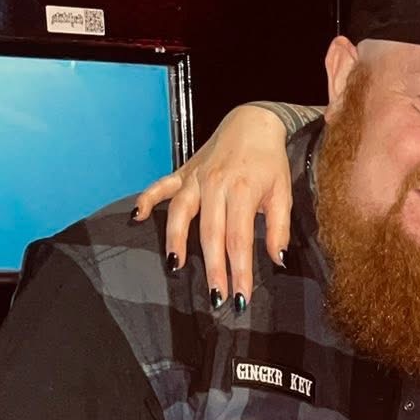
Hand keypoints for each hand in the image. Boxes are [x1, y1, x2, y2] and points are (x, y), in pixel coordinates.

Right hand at [133, 106, 293, 305]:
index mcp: (243, 192)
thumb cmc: (269, 162)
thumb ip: (280, 228)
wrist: (253, 122)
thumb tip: (278, 260)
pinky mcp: (184, 173)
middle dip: (213, 268)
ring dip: (176, 240)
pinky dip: (146, 199)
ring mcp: (196, 178)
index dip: (240, 271)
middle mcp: (216, 185)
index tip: (241, 296)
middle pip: (211, 234)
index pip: (240, 239)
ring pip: (181, 213)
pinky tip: (136, 217)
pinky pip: (160, 186)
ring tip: (175, 267)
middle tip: (215, 297)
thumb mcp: (283, 193)